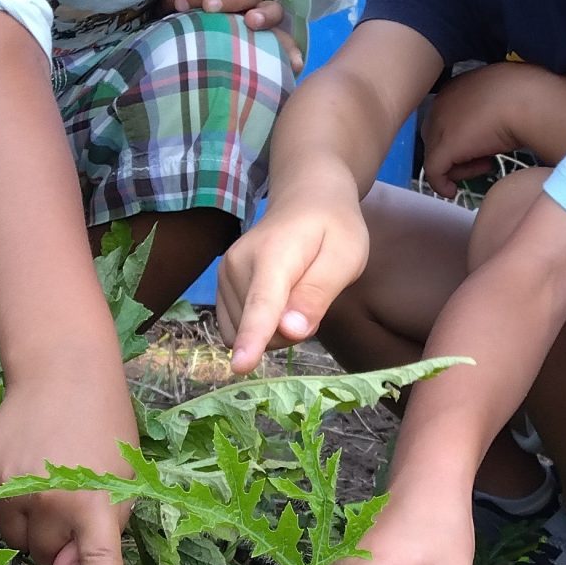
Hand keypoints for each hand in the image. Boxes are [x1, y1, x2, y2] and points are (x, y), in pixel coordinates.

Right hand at [0, 369, 140, 564]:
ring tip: (46, 487)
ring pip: (17, 543)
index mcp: (93, 499)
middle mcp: (49, 498)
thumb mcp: (122, 479)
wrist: (61, 370)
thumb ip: (103, 531)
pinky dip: (6, 511)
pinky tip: (22, 478)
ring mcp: (9, 488)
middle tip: (70, 506)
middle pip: (48, 558)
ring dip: (31, 530)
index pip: (100, 563)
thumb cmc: (104, 426)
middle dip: (58, 546)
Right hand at [216, 189, 369, 372]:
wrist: (306, 198)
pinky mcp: (220, 285)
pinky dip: (259, 326)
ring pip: (246, 334)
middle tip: (313, 295)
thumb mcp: (345, 258)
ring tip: (295, 292)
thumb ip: (317, 296)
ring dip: (274, 329)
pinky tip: (276, 301)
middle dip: (289, 330)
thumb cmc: (333, 228)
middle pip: (260, 330)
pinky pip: (236, 328)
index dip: (253, 337)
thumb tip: (290, 331)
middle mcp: (238, 265)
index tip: (241, 366)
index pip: (262, 303)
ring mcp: (224, 275)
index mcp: (274, 256)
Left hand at [419, 62, 565, 191]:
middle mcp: (441, 103)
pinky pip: (434, 171)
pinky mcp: (444, 147)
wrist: (530, 100)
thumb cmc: (528, 93)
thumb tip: (496, 119)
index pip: (445, 118)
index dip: (461, 137)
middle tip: (484, 160)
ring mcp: (440, 124)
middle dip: (456, 153)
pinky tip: (452, 192)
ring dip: (459, 167)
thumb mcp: (504, 95)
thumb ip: (491, 106)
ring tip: (486, 165)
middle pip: (435, 137)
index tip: (482, 146)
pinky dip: (441, 184)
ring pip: (435, 155)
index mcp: (456, 87)